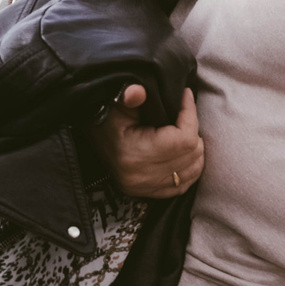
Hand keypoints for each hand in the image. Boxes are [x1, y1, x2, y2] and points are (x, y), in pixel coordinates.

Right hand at [94, 84, 203, 198]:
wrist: (90, 141)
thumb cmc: (105, 119)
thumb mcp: (115, 104)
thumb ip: (129, 96)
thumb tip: (137, 91)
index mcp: (135, 154)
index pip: (184, 139)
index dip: (190, 115)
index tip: (186, 97)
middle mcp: (142, 177)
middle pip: (192, 153)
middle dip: (193, 130)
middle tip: (182, 115)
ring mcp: (146, 189)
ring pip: (194, 168)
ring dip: (194, 148)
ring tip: (182, 131)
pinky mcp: (149, 194)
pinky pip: (185, 183)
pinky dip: (190, 166)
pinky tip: (183, 152)